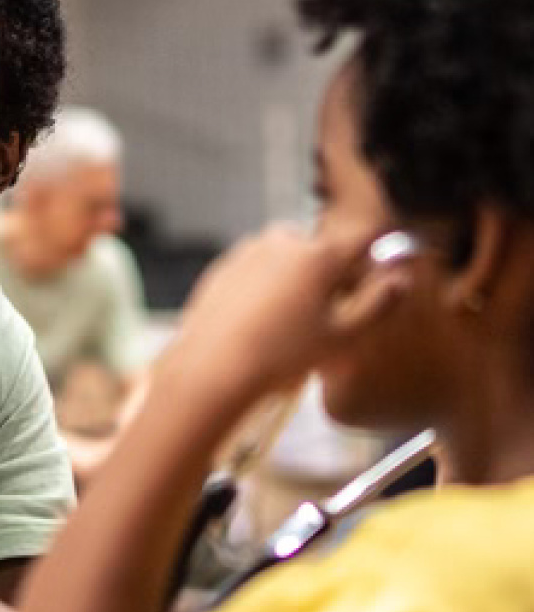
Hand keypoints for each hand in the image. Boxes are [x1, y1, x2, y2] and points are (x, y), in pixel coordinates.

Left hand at [167, 223, 396, 400]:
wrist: (211, 371)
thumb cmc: (280, 358)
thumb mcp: (340, 339)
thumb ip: (377, 305)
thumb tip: (401, 279)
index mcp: (320, 255)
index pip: (362, 240)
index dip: (373, 258)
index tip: (372, 278)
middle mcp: (283, 242)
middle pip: (320, 250)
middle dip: (326, 274)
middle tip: (321, 315)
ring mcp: (247, 252)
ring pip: (284, 259)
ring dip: (291, 279)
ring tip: (284, 324)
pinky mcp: (220, 268)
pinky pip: (252, 272)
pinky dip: (259, 289)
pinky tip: (255, 323)